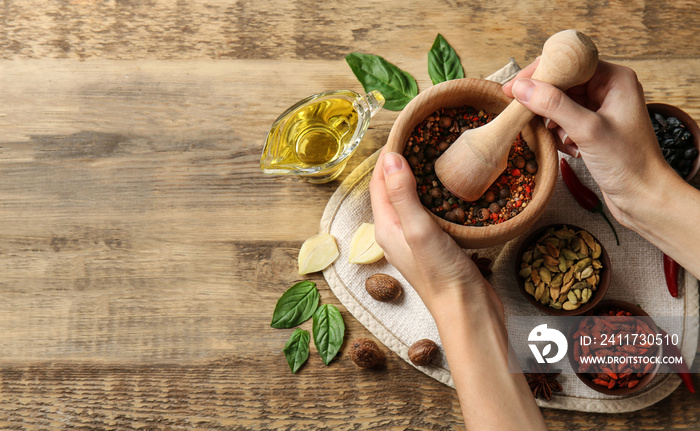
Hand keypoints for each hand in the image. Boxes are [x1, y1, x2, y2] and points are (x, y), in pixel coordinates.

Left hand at [369, 148, 500, 313]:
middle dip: (403, 161)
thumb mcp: (418, 229)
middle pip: (394, 188)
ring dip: (421, 176)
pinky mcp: (436, 244)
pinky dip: (436, 193)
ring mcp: (416, 239)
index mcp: (386, 227)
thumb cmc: (441, 274)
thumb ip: (402, 194)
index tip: (404, 129)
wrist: (468, 310)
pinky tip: (452, 186)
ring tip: (437, 152)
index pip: (379, 181)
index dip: (387, 155)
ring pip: (413, 199)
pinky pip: (430, 210)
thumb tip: (390, 157)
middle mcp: (397, 232)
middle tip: (423, 136)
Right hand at [502, 60, 673, 224]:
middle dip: (547, 103)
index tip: (513, 87)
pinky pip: (565, 122)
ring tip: (564, 140)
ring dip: (554, 123)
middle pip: (563, 83)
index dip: (540, 73)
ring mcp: (602, 109)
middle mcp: (609, 89)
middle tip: (532, 118)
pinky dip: (561, 135)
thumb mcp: (586, 130)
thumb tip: (521, 87)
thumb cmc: (627, 163)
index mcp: (615, 79)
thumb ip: (552, 105)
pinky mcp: (594, 128)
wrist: (643, 197)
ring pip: (561, 104)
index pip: (569, 63)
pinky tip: (572, 150)